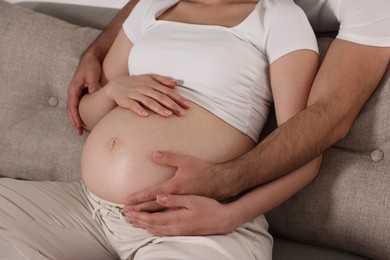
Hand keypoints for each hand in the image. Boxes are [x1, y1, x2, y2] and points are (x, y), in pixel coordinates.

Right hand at [67, 52, 101, 134]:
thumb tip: (93, 92)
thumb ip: (93, 83)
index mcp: (73, 89)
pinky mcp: (81, 93)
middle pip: (70, 110)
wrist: (91, 59)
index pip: (72, 106)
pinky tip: (85, 120)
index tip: (78, 126)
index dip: (75, 117)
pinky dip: (80, 114)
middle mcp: (72, 92)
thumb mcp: (92, 74)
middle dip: (74, 122)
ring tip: (81, 130)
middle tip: (79, 133)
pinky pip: (78, 106)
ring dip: (76, 119)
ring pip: (73, 109)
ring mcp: (76, 93)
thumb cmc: (91, 66)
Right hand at [104, 75, 190, 116]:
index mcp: (152, 83)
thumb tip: (176, 83)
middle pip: (161, 97)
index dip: (178, 98)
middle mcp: (145, 88)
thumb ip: (162, 80)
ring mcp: (135, 94)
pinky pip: (133, 105)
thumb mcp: (149, 78)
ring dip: (159, 108)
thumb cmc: (136, 82)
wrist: (115, 84)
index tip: (188, 105)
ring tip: (168, 115)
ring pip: (149, 101)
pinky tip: (145, 115)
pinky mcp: (126, 100)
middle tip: (182, 113)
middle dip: (172, 105)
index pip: (168, 92)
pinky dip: (139, 110)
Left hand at [123, 194, 238, 235]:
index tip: (128, 210)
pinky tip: (150, 227)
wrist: (223, 219)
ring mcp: (178, 231)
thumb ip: (174, 199)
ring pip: (156, 230)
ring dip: (143, 225)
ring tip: (133, 221)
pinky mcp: (182, 232)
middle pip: (151, 225)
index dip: (138, 215)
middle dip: (137, 220)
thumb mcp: (192, 199)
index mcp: (176, 217)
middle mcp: (175, 227)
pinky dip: (153, 229)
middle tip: (125, 216)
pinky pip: (163, 232)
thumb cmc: (209, 206)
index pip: (151, 217)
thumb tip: (159, 197)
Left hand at [125, 151, 242, 211]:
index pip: (152, 194)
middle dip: (139, 211)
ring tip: (134, 220)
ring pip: (160, 215)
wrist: (222, 183)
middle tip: (125, 214)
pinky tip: (153, 223)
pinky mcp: (186, 209)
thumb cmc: (204, 170)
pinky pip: (169, 218)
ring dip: (146, 218)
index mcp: (175, 187)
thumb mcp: (186, 161)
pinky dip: (158, 221)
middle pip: (153, 208)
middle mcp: (176, 199)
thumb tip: (154, 154)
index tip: (127, 202)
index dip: (138, 198)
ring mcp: (182, 206)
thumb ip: (169, 158)